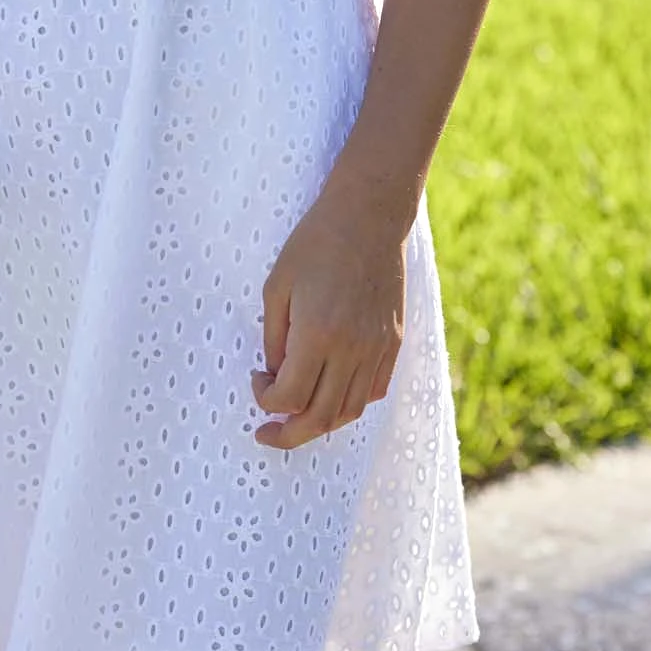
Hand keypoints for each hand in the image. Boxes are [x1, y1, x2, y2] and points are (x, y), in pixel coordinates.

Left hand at [253, 193, 405, 449]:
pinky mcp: (393, 341)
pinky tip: (332, 391)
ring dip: (320, 423)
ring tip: (299, 417)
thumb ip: (275, 338)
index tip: (257, 380)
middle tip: (269, 432)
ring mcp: (376, 347)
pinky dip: (351, 403)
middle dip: (289, 434)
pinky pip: (374, 391)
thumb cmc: (316, 243)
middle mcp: (351, 349)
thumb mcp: (278, 285)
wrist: (369, 215)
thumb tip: (275, 375)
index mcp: (317, 334)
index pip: (289, 397)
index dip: (265, 400)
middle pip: (320, 418)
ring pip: (350, 411)